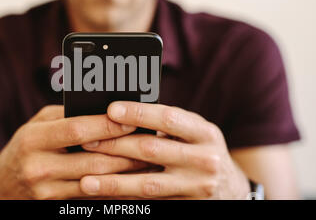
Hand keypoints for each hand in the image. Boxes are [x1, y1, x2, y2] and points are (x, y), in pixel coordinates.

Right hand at [0, 105, 147, 198]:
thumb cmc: (23, 148)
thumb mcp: (35, 125)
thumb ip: (65, 116)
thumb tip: (103, 108)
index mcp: (33, 139)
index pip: (77, 130)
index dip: (107, 125)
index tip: (132, 120)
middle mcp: (39, 167)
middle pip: (93, 160)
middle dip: (126, 152)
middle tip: (151, 144)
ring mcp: (47, 191)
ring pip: (97, 183)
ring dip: (126, 174)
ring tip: (148, 163)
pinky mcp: (56, 206)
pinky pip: (91, 198)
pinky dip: (113, 190)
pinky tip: (131, 182)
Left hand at [80, 101, 249, 198]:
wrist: (230, 189)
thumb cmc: (201, 151)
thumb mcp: (194, 132)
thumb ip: (167, 124)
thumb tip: (121, 114)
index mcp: (205, 133)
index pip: (168, 118)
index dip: (138, 113)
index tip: (111, 109)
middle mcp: (204, 160)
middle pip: (152, 150)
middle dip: (115, 145)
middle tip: (86, 142)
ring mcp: (196, 187)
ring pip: (147, 184)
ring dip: (113, 183)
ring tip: (85, 181)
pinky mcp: (187, 207)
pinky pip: (150, 203)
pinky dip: (125, 200)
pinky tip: (104, 197)